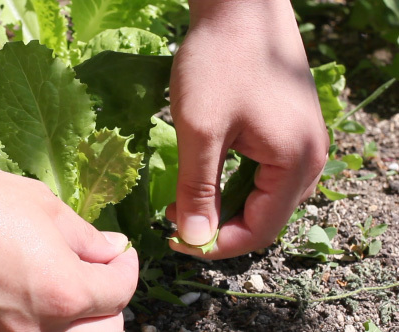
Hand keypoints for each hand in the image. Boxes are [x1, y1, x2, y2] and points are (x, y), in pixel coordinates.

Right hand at [0, 156, 137, 330]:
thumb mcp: (40, 204)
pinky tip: (11, 300)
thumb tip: (111, 251)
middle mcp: (34, 331)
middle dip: (107, 307)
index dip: (126, 268)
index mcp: (62, 292)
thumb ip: (85, 237)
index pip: (119, 292)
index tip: (120, 255)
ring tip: (55, 294)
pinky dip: (23, 325)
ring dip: (70, 322)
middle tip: (96, 280)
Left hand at [166, 0, 328, 258]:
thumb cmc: (218, 61)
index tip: (176, 240)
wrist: (240, 6)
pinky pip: (265, 174)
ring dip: (224, 205)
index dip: (217, 245)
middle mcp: (310, 159)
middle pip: (265, 217)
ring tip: (184, 197)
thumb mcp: (200, 129)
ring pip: (264, 197)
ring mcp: (303, 143)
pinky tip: (205, 173)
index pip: (260, 230)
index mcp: (296, 163)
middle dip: (219, 225)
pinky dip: (234, 182)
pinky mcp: (289, 130)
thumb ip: (197, 188)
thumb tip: (194, 237)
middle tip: (175, 218)